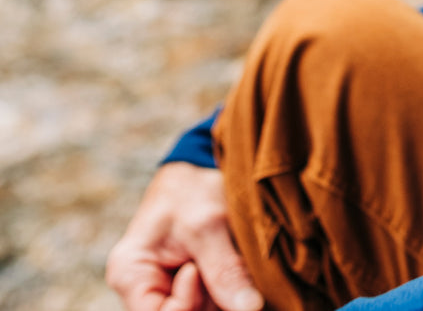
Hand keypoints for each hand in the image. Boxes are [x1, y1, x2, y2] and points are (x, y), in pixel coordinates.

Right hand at [107, 162, 264, 310]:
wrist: (202, 166)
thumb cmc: (194, 187)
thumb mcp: (209, 224)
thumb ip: (225, 270)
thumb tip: (250, 309)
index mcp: (131, 274)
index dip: (185, 303)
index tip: (196, 269)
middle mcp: (145, 288)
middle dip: (210, 300)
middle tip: (222, 260)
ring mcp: (170, 289)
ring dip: (225, 294)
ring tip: (229, 253)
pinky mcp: (194, 287)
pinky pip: (214, 302)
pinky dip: (230, 289)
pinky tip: (236, 263)